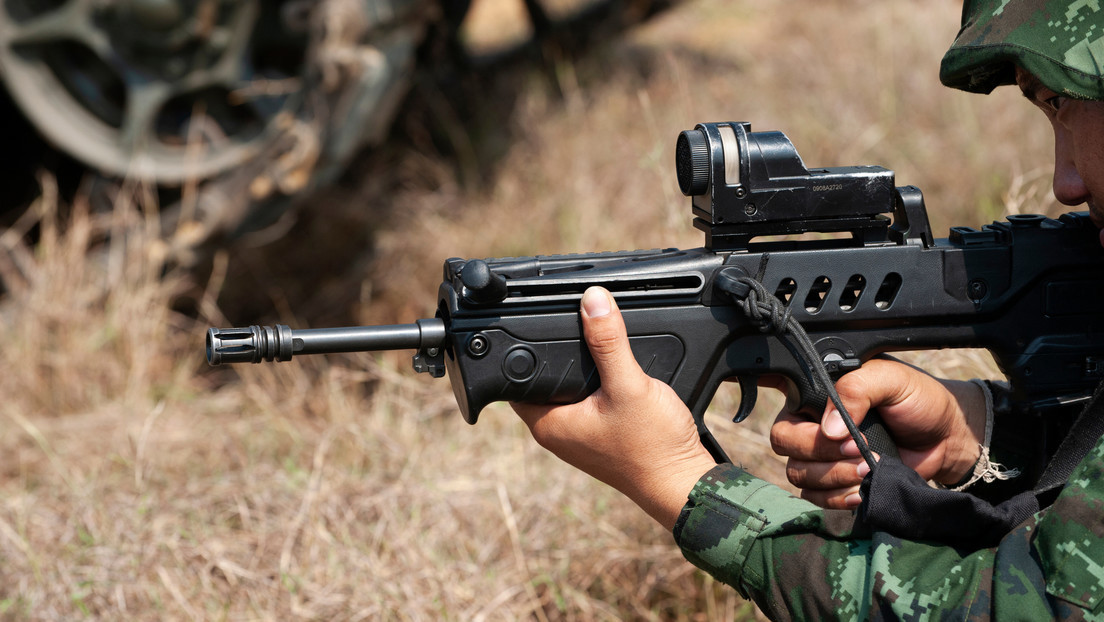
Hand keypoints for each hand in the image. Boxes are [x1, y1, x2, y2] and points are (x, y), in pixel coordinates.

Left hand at [511, 287, 717, 529]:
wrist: (683, 481)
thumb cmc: (653, 446)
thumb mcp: (628, 385)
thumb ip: (609, 342)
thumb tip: (592, 300)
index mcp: (549, 424)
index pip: (515, 380)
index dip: (523, 350)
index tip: (534, 323)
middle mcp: (558, 432)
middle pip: (542, 381)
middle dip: (554, 354)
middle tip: (570, 325)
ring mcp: (579, 436)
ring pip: (566, 390)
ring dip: (578, 368)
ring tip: (592, 342)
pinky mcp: (600, 435)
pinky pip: (587, 401)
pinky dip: (595, 383)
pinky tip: (612, 369)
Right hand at [769, 358, 986, 508]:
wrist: (947, 439)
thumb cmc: (920, 401)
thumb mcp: (891, 380)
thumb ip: (856, 391)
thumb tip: (828, 429)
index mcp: (819, 392)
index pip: (777, 386)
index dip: (764, 390)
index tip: (791, 404)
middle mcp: (812, 422)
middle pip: (783, 441)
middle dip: (818, 450)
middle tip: (856, 449)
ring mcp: (821, 456)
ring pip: (798, 473)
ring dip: (833, 476)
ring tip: (867, 470)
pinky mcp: (835, 484)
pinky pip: (815, 498)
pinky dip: (837, 498)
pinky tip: (861, 490)